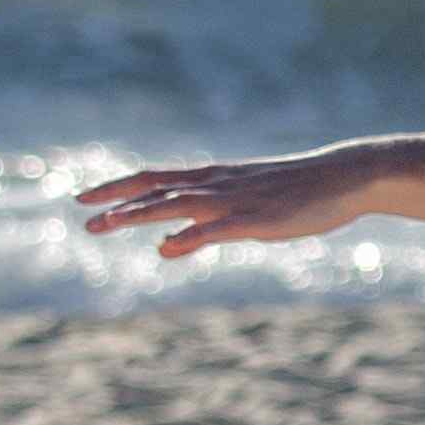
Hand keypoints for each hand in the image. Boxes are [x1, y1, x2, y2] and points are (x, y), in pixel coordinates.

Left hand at [76, 144, 382, 260]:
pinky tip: (166, 248)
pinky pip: (216, 229)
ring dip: (139, 212)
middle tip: (79, 208)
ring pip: (177, 204)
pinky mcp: (256, 220)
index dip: (117, 188)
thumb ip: (202, 226)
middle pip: (155, 188)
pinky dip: (189, 236)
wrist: (344, 176)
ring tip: (106, 222)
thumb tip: (163, 247)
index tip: (85, 196)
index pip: (153, 180)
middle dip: (116, 198)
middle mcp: (216, 185)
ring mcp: (235, 201)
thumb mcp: (244, 208)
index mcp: (212, 178)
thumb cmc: (299, 191)